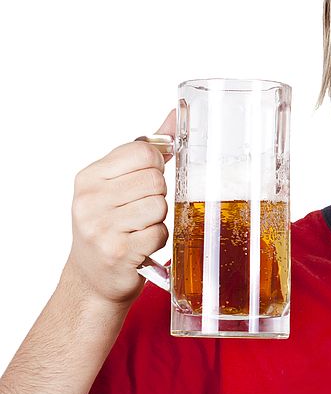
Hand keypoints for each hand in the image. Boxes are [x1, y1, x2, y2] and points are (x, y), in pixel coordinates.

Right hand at [65, 109, 175, 305]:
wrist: (92, 278)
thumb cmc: (110, 224)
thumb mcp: (118, 182)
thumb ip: (146, 149)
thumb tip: (177, 114)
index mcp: (89, 177)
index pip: (144, 152)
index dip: (156, 166)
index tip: (146, 179)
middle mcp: (90, 200)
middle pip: (156, 180)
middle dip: (158, 195)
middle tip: (140, 209)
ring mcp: (101, 227)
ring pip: (160, 206)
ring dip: (158, 218)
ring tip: (139, 227)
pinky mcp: (119, 251)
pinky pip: (160, 232)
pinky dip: (157, 239)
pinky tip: (140, 244)